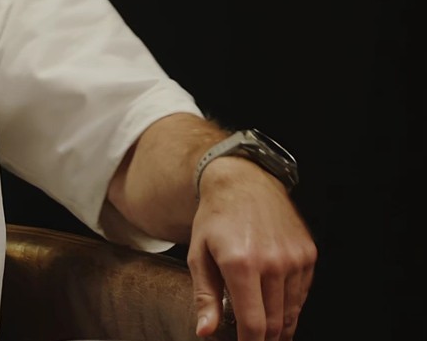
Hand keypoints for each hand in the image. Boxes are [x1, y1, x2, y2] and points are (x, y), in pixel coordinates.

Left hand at [187, 156, 315, 340]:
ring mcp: (295, 258)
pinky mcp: (308, 254)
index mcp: (241, 264)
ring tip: (263, 328)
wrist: (244, 182)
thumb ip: (204, 296)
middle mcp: (273, 262)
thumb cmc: (215, 219)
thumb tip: (206, 332)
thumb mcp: (199, 254)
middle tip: (251, 338)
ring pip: (291, 311)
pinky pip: (301, 294)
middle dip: (264, 338)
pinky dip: (290, 305)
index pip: (254, 323)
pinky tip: (275, 304)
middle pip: (275, 322)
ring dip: (279, 325)